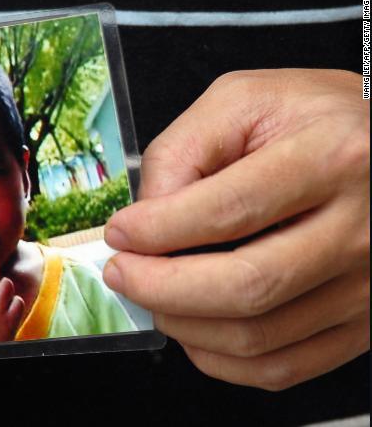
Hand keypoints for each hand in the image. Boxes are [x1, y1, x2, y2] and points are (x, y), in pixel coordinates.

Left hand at [104, 69, 368, 390]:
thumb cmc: (317, 120)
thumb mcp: (246, 101)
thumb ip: (184, 149)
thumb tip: (145, 217)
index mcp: (331, 157)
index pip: (229, 211)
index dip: (157, 230)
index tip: (120, 233)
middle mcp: (360, 228)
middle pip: (245, 285)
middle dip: (160, 288)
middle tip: (122, 273)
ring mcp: (366, 284)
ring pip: (259, 336)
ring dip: (183, 325)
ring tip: (152, 295)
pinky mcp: (363, 322)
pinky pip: (283, 367)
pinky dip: (221, 360)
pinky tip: (194, 328)